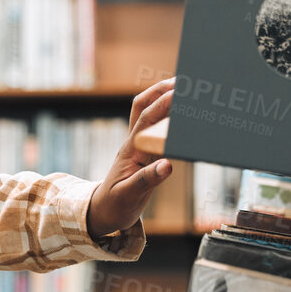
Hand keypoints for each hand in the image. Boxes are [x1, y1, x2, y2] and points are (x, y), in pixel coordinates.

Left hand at [87, 78, 175, 237]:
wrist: (104, 212)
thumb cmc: (115, 205)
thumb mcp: (130, 196)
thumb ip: (147, 180)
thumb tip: (168, 165)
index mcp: (131, 150)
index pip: (147, 120)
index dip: (163, 105)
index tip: (180, 92)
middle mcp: (133, 142)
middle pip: (143, 106)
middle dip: (161, 89)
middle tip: (186, 80)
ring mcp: (137, 144)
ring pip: (148, 111)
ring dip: (163, 96)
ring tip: (186, 86)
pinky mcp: (143, 150)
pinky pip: (155, 124)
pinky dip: (167, 112)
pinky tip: (182, 110)